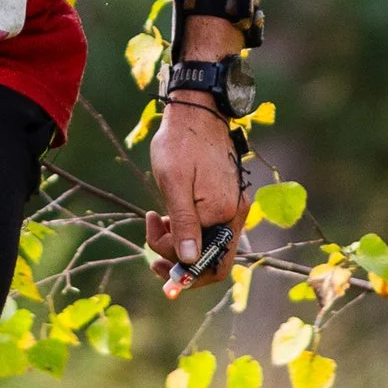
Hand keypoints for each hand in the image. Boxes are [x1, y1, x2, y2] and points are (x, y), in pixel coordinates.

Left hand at [147, 94, 242, 285]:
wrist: (195, 110)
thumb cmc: (181, 142)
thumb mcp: (175, 183)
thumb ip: (184, 224)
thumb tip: (189, 260)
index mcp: (225, 212)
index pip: (214, 265)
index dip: (189, 277)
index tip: (163, 274)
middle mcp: (234, 213)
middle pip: (210, 258)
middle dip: (179, 260)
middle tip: (152, 252)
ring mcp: (231, 205)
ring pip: (205, 242)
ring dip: (177, 242)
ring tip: (155, 222)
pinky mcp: (223, 198)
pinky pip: (205, 227)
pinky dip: (184, 229)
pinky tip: (166, 216)